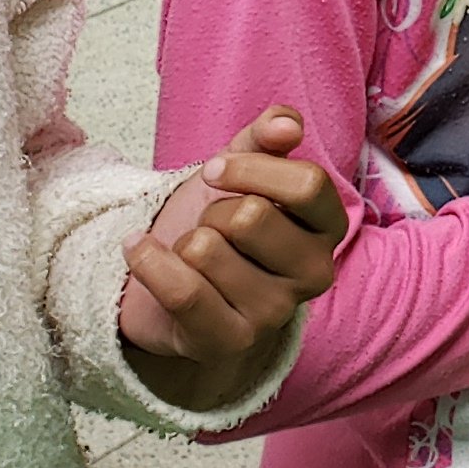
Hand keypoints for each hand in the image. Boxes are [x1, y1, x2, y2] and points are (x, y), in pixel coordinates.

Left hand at [117, 106, 347, 411]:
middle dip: (212, 211)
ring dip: (184, 244)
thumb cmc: (220, 221)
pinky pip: (181, 292)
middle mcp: (314, 273)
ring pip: (207, 251)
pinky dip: (147, 262)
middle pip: (251, 216)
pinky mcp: (230, 342)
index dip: (252, 169)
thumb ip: (267, 136)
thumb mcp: (244, 170)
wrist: (179, 287)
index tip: (215, 171)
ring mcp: (274, 313)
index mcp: (328, 226)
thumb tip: (287, 125)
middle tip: (210, 226)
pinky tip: (139, 253)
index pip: (307, 185)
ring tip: (192, 256)